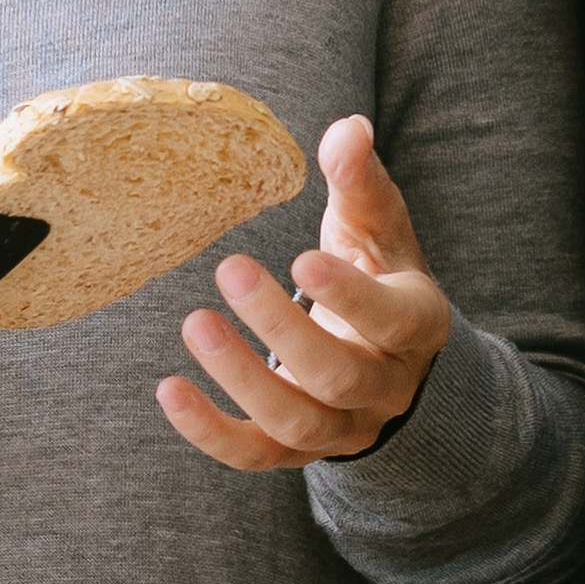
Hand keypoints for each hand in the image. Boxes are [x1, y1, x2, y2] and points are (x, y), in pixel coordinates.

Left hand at [158, 117, 452, 470]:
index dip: (348, 297)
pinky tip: (169, 390)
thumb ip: (362, 184)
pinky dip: (210, 432)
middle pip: (338, 376)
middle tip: (230, 269)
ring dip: (242, 379)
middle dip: (281, 329)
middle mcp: (385, 386)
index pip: (392, 320)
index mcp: (416, 325)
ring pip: (298, 423)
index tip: (300, 259)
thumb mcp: (379, 232)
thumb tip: (348, 128)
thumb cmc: (379, 278)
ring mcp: (343, 427)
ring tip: (195, 323)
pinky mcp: (297, 451)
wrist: (392, 365)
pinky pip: (256, 455)